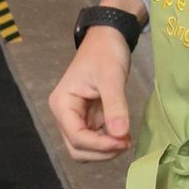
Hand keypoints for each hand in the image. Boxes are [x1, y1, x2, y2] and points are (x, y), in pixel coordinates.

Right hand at [47, 23, 134, 162]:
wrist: (109, 37)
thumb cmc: (106, 52)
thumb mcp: (111, 77)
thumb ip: (115, 106)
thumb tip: (120, 135)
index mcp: (62, 104)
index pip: (76, 137)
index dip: (98, 145)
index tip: (122, 141)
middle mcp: (65, 114)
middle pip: (77, 148)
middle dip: (101, 151)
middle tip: (125, 143)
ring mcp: (76, 117)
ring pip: (86, 148)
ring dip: (105, 150)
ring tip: (126, 139)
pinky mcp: (88, 117)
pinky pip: (95, 138)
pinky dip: (108, 142)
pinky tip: (123, 134)